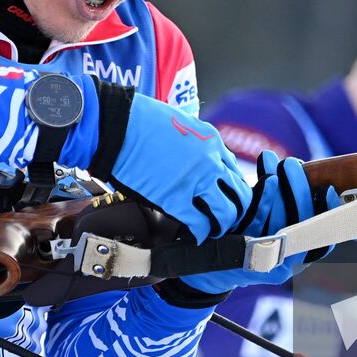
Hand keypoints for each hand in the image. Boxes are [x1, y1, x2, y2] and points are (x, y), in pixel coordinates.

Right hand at [87, 82, 251, 243]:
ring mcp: (195, 181)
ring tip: (212, 230)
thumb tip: (196, 155)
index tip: (223, 197)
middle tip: (224, 218)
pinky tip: (194, 235)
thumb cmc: (140, 120)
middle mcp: (210, 162)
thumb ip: (194, 140)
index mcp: (211, 141)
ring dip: (221, 225)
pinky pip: (199, 225)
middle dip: (235, 210)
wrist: (117, 125)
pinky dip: (200, 234)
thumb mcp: (180, 121)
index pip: (234, 171)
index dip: (231, 188)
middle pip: (239, 195)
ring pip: (226, 213)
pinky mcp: (174, 199)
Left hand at [180, 151, 340, 294]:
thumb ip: (288, 204)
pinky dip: (263, 199)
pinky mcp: (240, 253)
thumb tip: (304, 171)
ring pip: (279, 222)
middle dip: (299, 190)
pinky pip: (255, 223)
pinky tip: (265, 179)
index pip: (322, 242)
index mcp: (298, 258)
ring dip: (280, 186)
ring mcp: (262, 261)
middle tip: (292, 164)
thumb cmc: (247, 232)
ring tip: (275, 161)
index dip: (328, 216)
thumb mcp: (272, 221)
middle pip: (301, 227)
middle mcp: (284, 265)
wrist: (209, 261)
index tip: (327, 188)